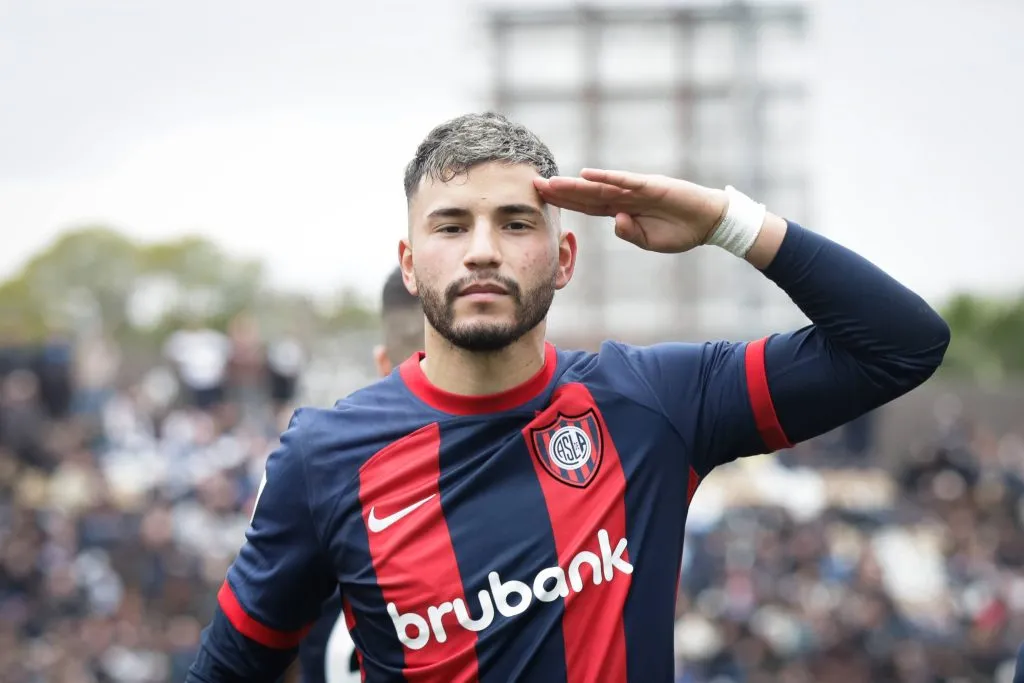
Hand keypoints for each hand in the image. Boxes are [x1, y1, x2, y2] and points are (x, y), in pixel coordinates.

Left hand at [534, 169, 727, 253]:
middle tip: (534, 185)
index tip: (542, 200)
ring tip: (553, 182)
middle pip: (586, 194)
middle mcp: (624, 197)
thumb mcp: (649, 241)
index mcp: (621, 211)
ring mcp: (636, 190)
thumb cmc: (678, 231)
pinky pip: (626, 181)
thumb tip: (616, 220)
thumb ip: (630, 232)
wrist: (708, 222)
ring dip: (576, 184)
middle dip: (561, 190)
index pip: (586, 207)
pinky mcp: (652, 186)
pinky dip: (607, 177)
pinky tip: (588, 174)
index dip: (565, 203)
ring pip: (600, 186)